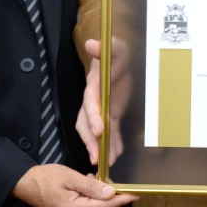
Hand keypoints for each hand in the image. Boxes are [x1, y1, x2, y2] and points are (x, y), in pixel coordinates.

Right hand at [11, 164, 135, 206]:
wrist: (25, 183)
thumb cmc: (45, 178)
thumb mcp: (70, 177)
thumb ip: (91, 186)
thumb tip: (111, 192)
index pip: (105, 206)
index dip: (122, 200)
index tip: (136, 194)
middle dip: (114, 197)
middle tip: (124, 184)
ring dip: (103, 197)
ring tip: (105, 182)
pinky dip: (94, 199)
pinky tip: (93, 186)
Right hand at [76, 37, 128, 166]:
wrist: (120, 59)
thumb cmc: (116, 53)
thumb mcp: (115, 48)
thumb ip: (105, 49)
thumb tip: (92, 43)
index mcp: (95, 85)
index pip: (90, 102)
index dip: (93, 116)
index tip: (99, 130)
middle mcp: (94, 100)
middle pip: (86, 123)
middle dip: (90, 140)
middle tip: (96, 156)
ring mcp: (102, 109)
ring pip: (96, 132)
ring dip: (100, 147)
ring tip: (106, 162)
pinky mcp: (111, 114)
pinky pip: (110, 132)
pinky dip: (113, 144)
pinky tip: (116, 156)